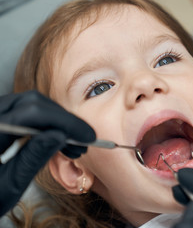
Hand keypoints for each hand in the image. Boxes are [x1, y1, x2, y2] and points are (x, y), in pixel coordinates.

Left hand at [0, 91, 94, 215]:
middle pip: (32, 103)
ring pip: (30, 105)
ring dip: (56, 122)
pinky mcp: (0, 120)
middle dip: (63, 120)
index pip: (32, 113)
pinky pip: (24, 112)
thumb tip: (61, 135)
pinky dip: (45, 123)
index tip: (87, 136)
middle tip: (83, 141)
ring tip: (72, 145)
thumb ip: (33, 158)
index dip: (65, 122)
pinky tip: (57, 139)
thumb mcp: (9, 185)